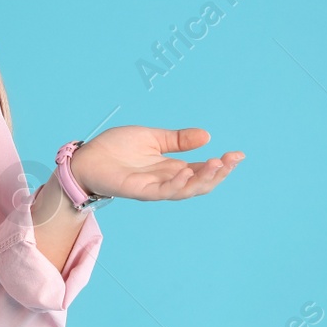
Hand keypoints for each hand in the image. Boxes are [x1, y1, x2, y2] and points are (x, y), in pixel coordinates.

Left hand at [69, 126, 241, 200]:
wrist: (87, 157)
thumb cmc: (116, 148)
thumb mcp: (152, 138)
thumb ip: (178, 140)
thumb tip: (207, 135)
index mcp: (171, 168)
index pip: (202, 170)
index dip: (222, 164)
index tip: (239, 154)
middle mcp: (166, 180)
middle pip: (200, 183)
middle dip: (219, 173)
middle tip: (232, 159)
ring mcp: (154, 187)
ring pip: (185, 190)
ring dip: (203, 179)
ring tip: (217, 164)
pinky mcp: (138, 191)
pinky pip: (162, 192)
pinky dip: (176, 184)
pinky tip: (186, 172)